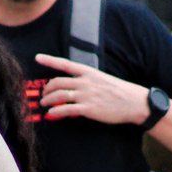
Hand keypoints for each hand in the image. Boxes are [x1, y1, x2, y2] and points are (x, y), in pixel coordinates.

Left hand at [35, 54, 150, 125]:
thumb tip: (74, 85)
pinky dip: (56, 111)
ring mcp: (86, 95)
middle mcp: (86, 82)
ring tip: (44, 104)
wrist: (134, 102)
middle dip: (47, 88)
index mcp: (89, 72)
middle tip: (43, 94)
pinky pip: (67, 109)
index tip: (37, 58)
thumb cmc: (120, 91)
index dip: (49, 60)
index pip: (65, 64)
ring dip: (48, 99)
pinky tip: (51, 113)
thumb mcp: (103, 79)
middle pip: (58, 82)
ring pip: (60, 95)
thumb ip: (88, 81)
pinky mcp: (89, 109)